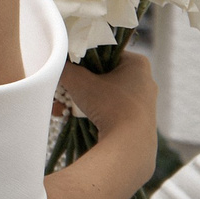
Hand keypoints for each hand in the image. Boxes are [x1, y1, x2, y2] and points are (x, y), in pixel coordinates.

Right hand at [58, 51, 158, 178]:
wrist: (130, 145)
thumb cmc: (110, 106)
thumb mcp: (80, 82)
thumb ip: (66, 69)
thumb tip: (56, 64)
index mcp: (137, 64)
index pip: (104, 53)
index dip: (83, 60)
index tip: (67, 68)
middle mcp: (143, 80)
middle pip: (102, 76)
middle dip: (77, 85)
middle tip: (60, 91)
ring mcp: (142, 102)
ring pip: (103, 95)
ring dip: (79, 101)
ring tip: (60, 109)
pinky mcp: (137, 120)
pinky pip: (110, 110)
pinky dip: (91, 112)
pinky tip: (70, 118)